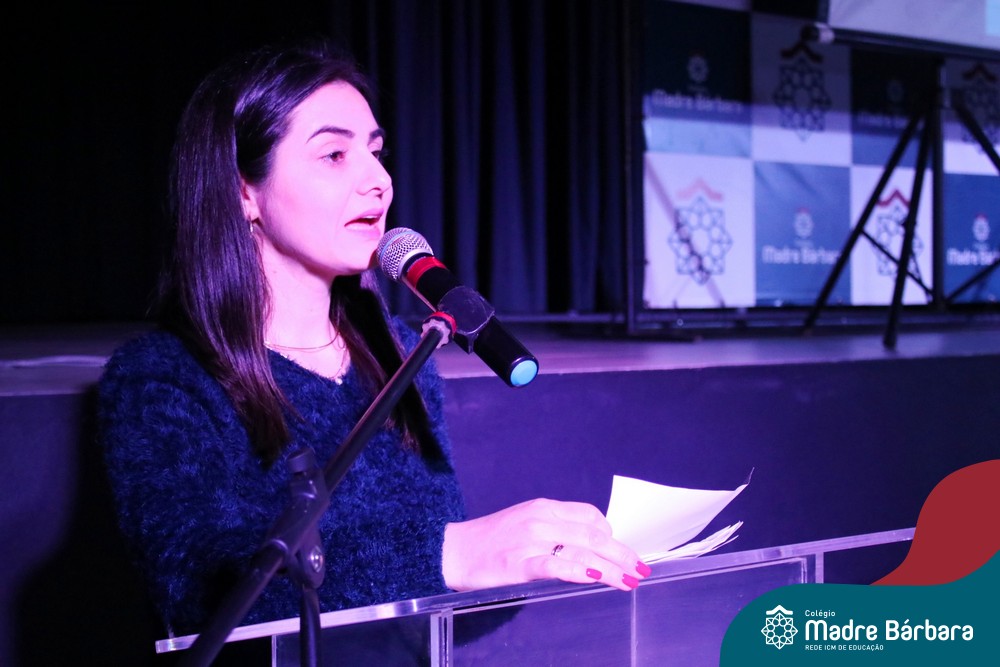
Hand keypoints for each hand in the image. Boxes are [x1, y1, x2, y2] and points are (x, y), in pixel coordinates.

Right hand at [442, 498, 650, 592]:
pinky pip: (556, 566)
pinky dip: (580, 571)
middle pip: (593, 535)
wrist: (452, 551)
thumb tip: (588, 545)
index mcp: (543, 508)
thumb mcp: (525, 522)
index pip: (589, 515)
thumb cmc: (490, 540)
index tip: (621, 551)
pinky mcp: (519, 565)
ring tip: (629, 580)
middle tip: (640, 568)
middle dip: (621, 553)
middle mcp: (541, 520)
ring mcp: (530, 542)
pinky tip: (596, 578)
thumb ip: (554, 528)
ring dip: (611, 567)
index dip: (611, 534)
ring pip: (582, 551)